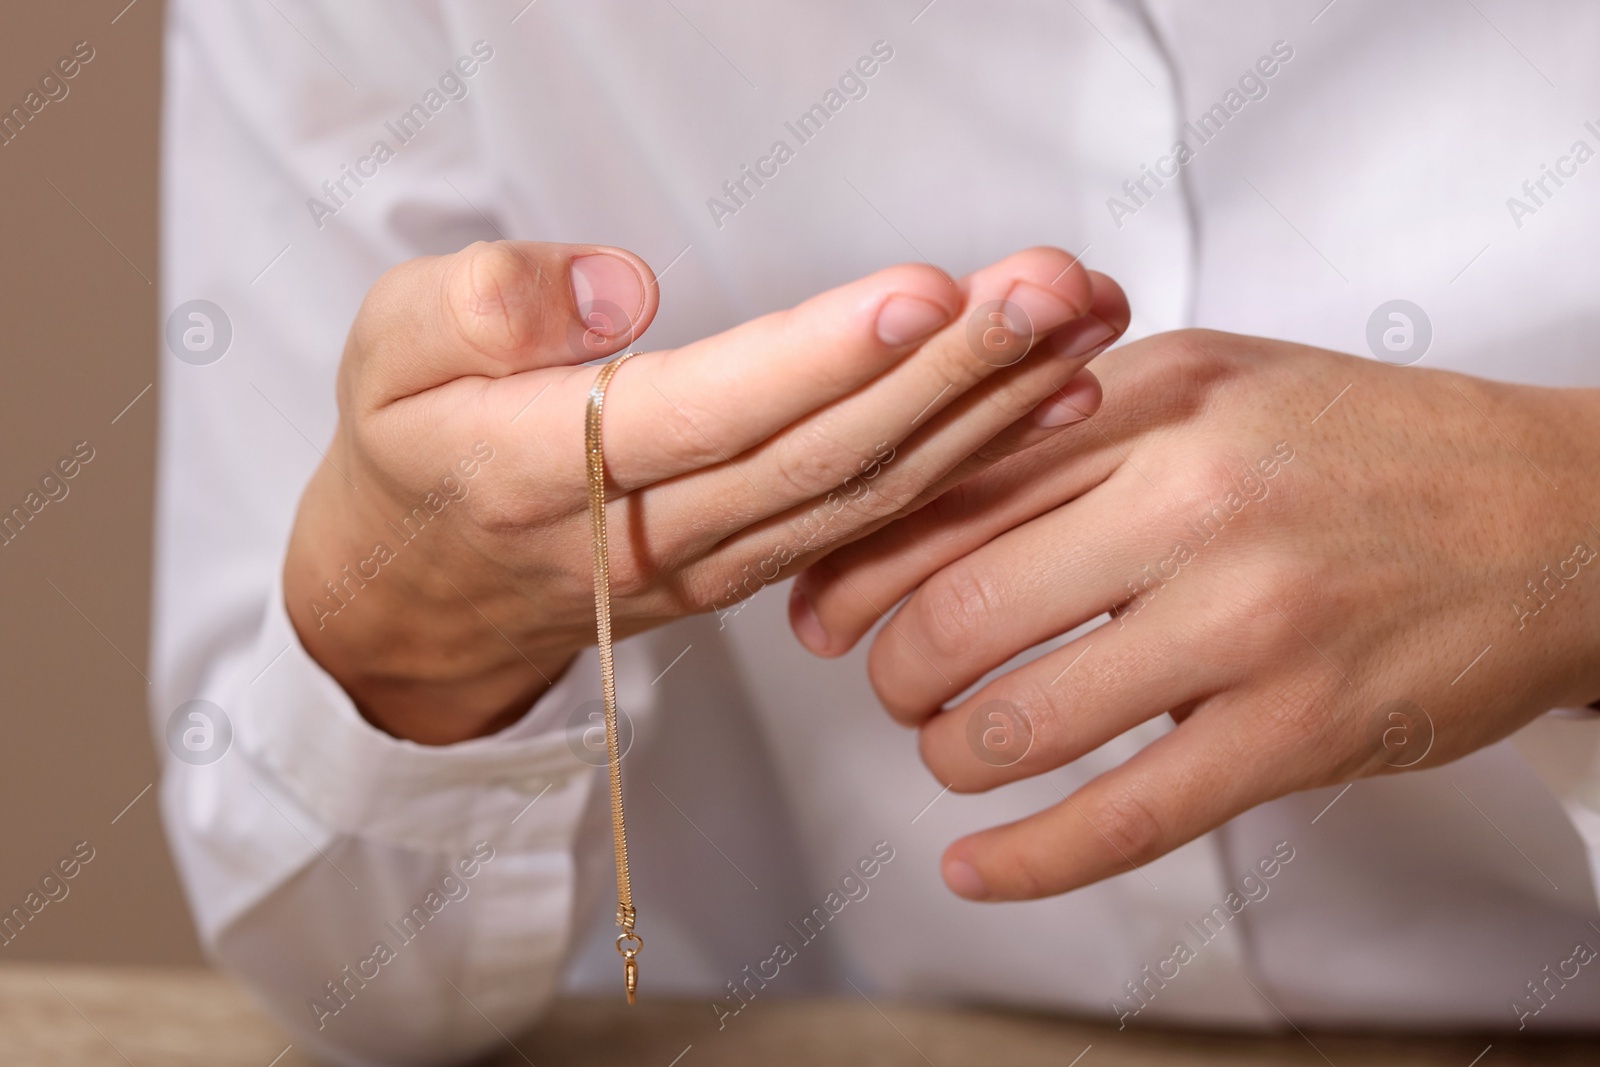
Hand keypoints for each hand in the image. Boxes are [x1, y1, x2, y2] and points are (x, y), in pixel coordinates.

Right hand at [284, 240, 1128, 742]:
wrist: (416, 603)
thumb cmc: (408, 451)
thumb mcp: (383, 356)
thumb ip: (481, 309)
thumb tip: (620, 287)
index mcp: (548, 471)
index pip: (705, 415)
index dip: (819, 361)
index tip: (926, 296)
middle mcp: (652, 534)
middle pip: (822, 456)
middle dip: (951, 372)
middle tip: (1055, 290)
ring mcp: (717, 563)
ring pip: (871, 492)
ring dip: (989, 411)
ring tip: (1087, 325)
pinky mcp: (759, 566)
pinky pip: (879, 519)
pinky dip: (973, 464)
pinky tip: (1054, 404)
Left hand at [791, 329, 1599, 899]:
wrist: (1556, 517)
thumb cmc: (1370, 447)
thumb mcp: (1214, 380)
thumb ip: (1072, 418)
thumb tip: (924, 484)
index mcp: (1153, 402)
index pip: (948, 489)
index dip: (857, 565)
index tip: (822, 604)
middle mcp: (1191, 500)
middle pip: (958, 609)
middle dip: (890, 670)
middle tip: (889, 685)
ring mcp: (1246, 620)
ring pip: (1022, 720)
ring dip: (948, 756)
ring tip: (948, 752)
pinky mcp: (1297, 730)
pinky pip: (1124, 817)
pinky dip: (1027, 861)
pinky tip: (976, 869)